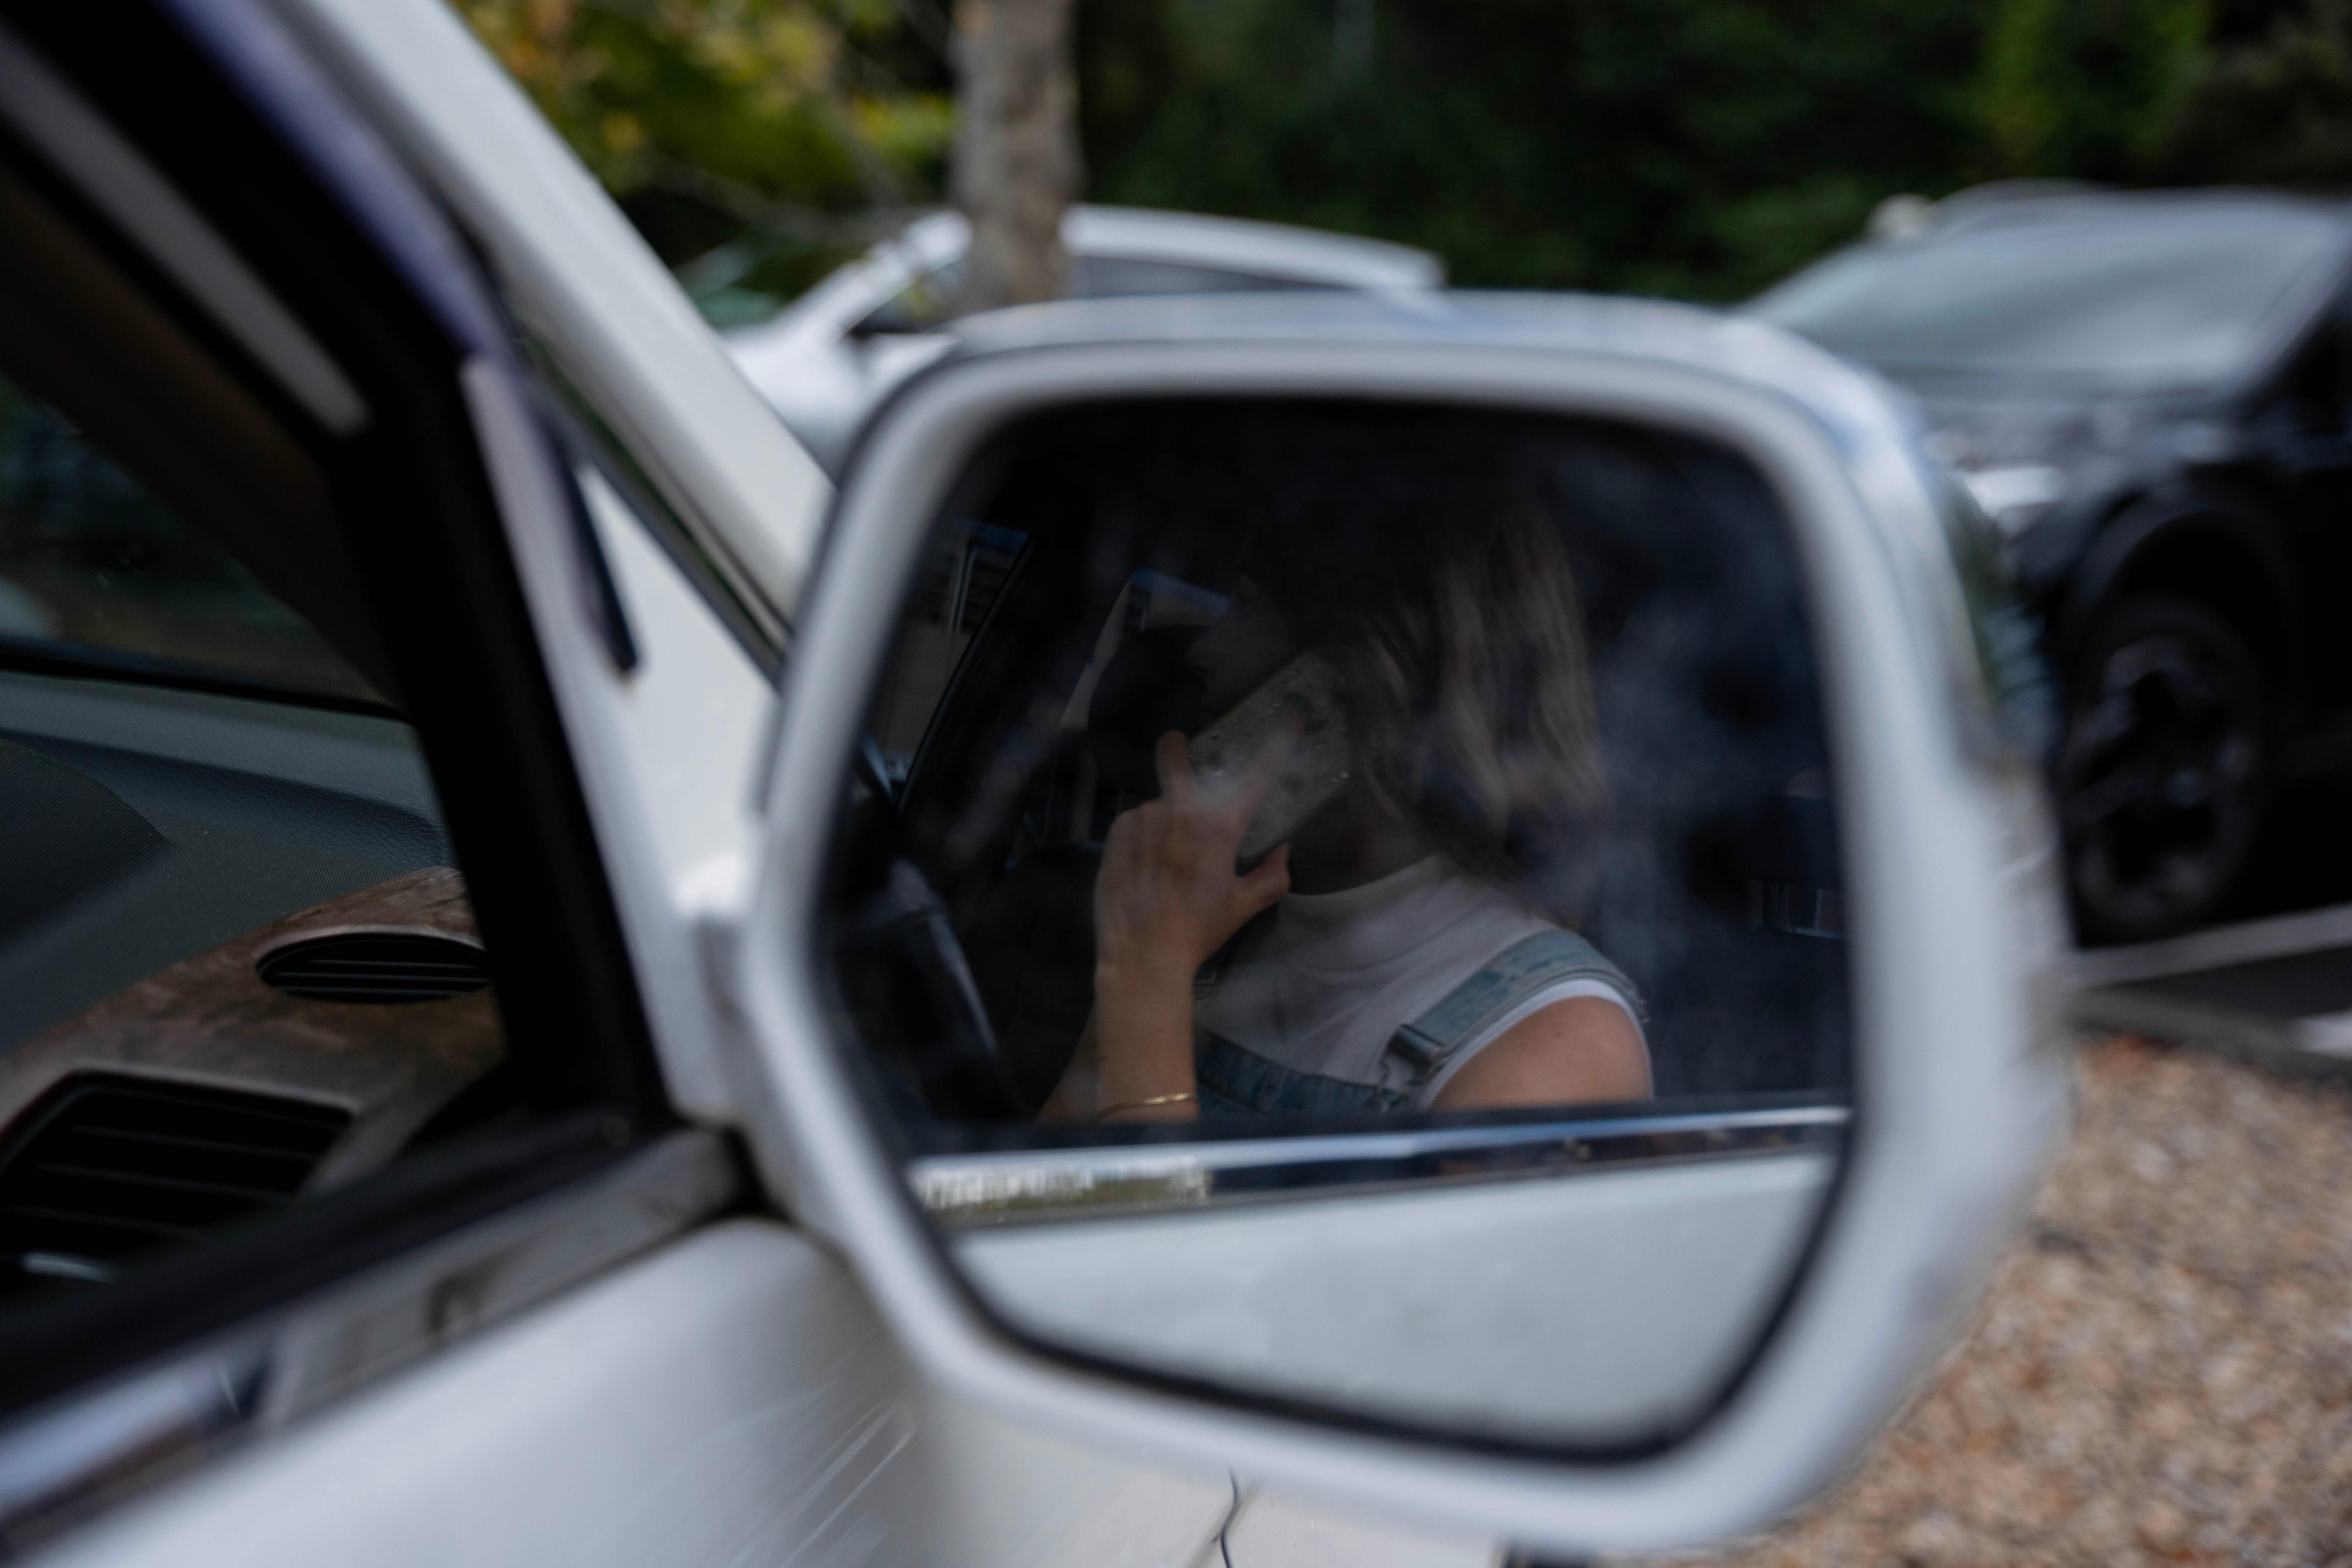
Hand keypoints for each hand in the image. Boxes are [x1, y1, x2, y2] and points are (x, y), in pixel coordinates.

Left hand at [1095, 726, 1295, 989]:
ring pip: (1158, 804)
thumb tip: (1282, 851)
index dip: (1279, 741)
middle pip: (1175, 755)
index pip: (1258, 773)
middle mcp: (1179, 811)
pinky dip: (1143, 837)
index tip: (1292, 714)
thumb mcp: (1243, 906)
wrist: (1141, 956)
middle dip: (1177, 748)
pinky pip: (1135, 823)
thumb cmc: (1197, 930)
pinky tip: (1145, 867)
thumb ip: (1272, 875)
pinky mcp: (1116, 833)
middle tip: (1178, 750)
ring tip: (1164, 861)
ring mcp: (1143, 818)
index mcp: (1219, 826)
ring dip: (1165, 820)